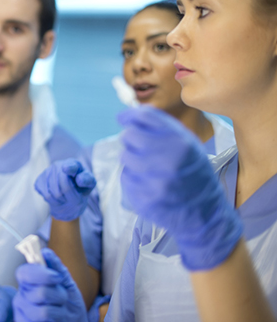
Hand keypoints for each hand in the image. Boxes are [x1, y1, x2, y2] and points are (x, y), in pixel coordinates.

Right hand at [13, 248, 86, 321]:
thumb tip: (46, 252)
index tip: (58, 277)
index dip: (41, 273)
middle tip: (63, 298)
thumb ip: (57, 268)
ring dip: (59, 310)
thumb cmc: (69, 303)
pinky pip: (44, 319)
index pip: (24, 272)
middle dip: (58, 295)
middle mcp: (22, 296)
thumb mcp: (67, 283)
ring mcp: (23, 312)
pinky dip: (57, 318)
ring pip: (43, 310)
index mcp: (28, 282)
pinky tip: (55, 319)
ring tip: (61, 311)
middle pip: (39, 292)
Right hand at [34, 159, 95, 220]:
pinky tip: (56, 197)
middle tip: (74, 197)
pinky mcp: (40, 180)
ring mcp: (48, 171)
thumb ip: (86, 181)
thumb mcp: (89, 185)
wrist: (67, 197)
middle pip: (64, 185)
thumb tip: (79, 179)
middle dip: (71, 195)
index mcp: (74, 164)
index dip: (69, 168)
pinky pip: (47, 195)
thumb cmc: (81, 188)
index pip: (71, 166)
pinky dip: (53, 201)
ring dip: (63, 200)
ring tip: (65, 197)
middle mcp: (59, 164)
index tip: (65, 169)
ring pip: (55, 192)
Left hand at [118, 106, 242, 269]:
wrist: (204, 215)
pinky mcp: (143, 198)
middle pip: (129, 136)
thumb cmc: (195, 175)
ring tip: (149, 167)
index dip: (130, 115)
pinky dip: (133, 178)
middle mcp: (168, 161)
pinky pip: (126, 178)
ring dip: (132, 159)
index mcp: (181, 143)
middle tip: (140, 146)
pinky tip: (148, 183)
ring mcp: (154, 182)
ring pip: (125, 156)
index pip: (144, 117)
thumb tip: (132, 113)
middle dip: (132, 139)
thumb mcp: (189, 146)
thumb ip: (164, 128)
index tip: (123, 117)